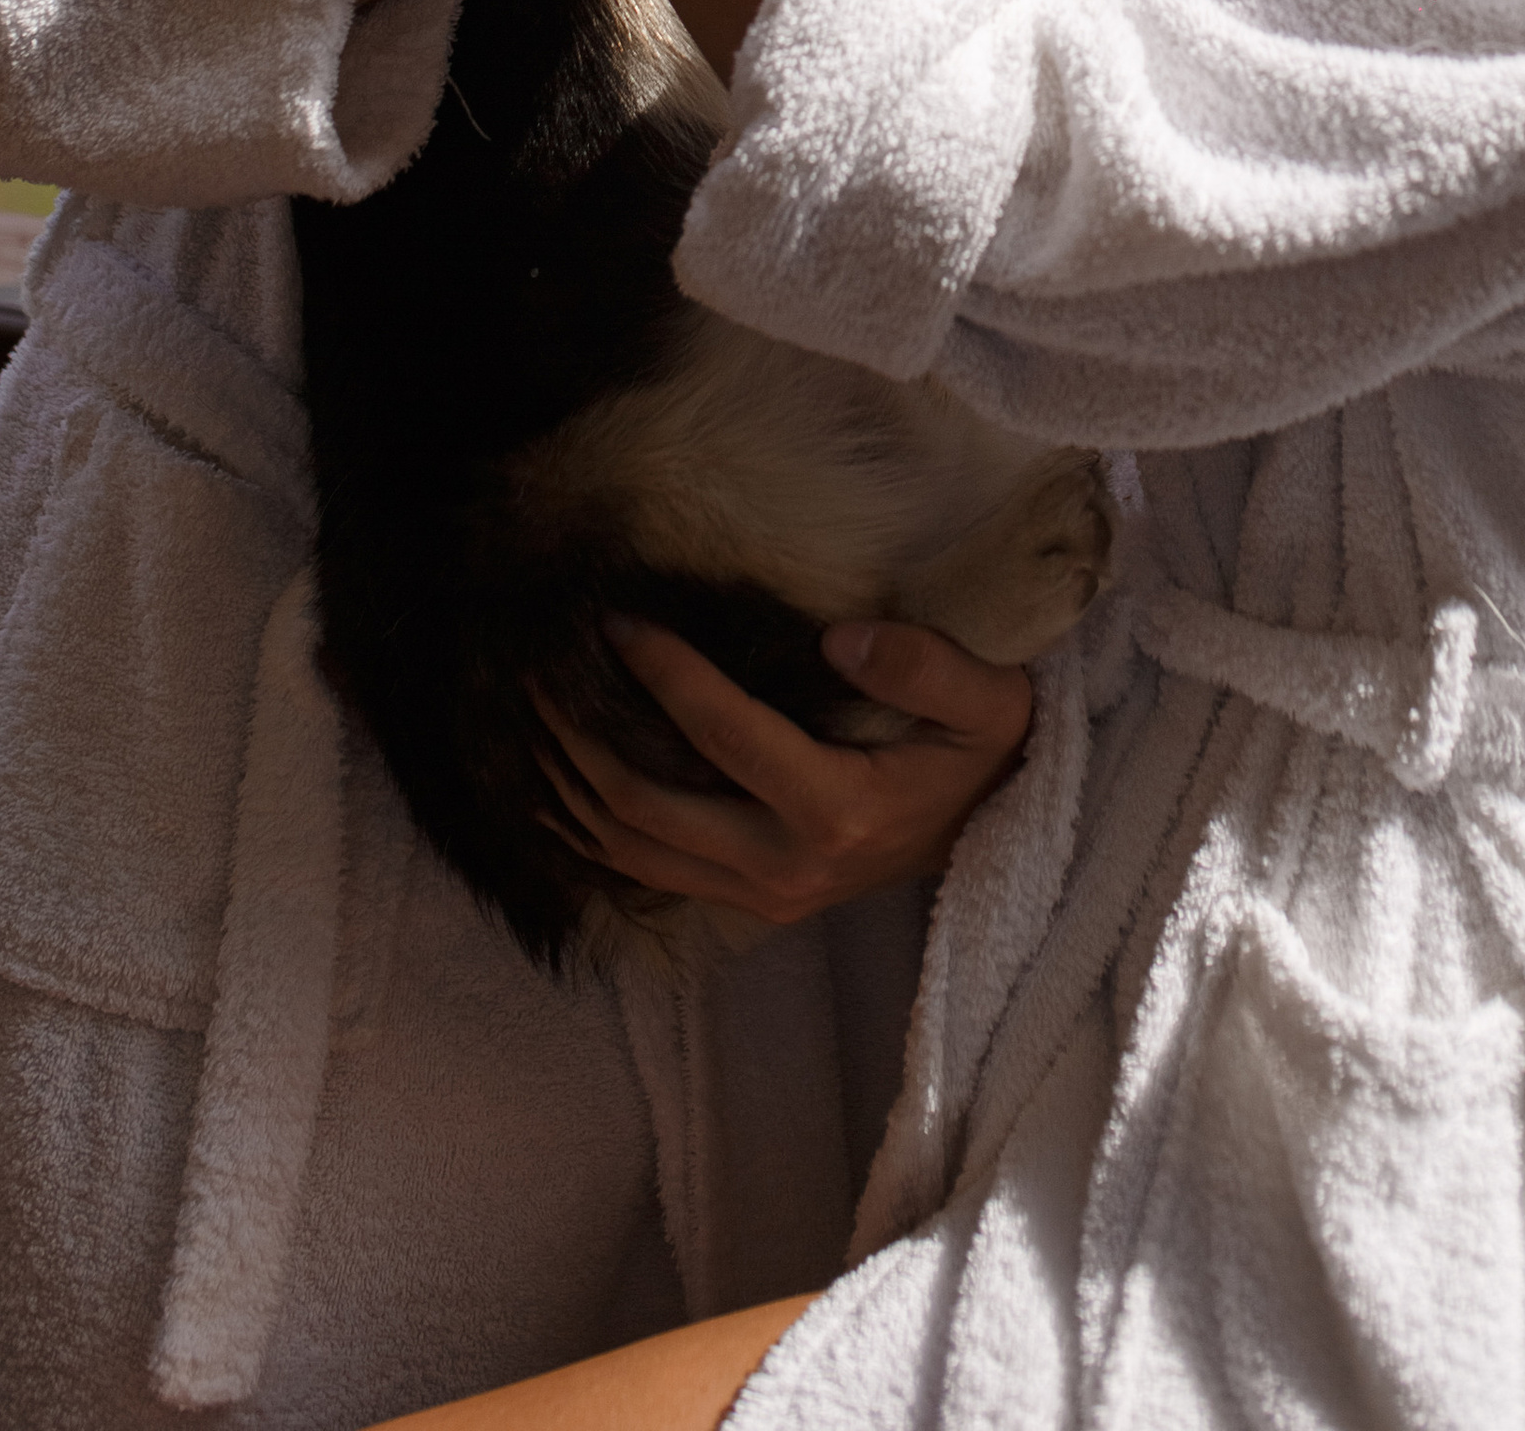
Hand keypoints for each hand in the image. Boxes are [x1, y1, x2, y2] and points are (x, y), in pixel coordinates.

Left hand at [538, 618, 1033, 921]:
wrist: (997, 832)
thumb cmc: (987, 753)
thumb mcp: (989, 701)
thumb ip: (923, 665)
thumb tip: (839, 637)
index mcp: (838, 808)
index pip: (723, 734)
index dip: (663, 673)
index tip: (614, 620)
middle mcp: (785, 866)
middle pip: (648, 806)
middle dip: (580, 737)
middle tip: (535, 669)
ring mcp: (763, 896)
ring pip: (631, 852)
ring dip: (570, 787)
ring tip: (527, 718)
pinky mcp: (750, 905)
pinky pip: (647, 875)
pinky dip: (591, 832)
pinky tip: (556, 784)